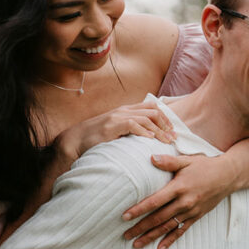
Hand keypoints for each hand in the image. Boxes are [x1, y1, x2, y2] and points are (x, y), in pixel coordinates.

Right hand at [56, 102, 175, 162]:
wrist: (74, 140)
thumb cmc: (96, 139)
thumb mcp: (117, 131)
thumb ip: (131, 130)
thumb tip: (148, 138)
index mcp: (126, 110)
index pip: (152, 107)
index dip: (166, 118)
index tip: (173, 131)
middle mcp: (123, 111)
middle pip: (153, 111)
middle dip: (166, 124)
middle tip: (174, 138)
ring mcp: (117, 117)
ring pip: (146, 118)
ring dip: (159, 131)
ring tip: (167, 141)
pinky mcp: (111, 126)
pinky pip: (132, 125)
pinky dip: (143, 131)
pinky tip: (150, 139)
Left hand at [122, 152, 234, 248]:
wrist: (228, 176)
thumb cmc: (206, 166)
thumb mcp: (187, 160)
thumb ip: (168, 161)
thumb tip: (150, 158)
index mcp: (179, 188)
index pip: (155, 201)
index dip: (139, 209)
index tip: (125, 216)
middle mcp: (184, 202)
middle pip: (158, 218)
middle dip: (140, 227)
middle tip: (125, 235)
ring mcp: (191, 212)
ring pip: (167, 227)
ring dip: (151, 237)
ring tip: (137, 244)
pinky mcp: (196, 217)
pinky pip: (181, 231)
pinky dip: (170, 240)